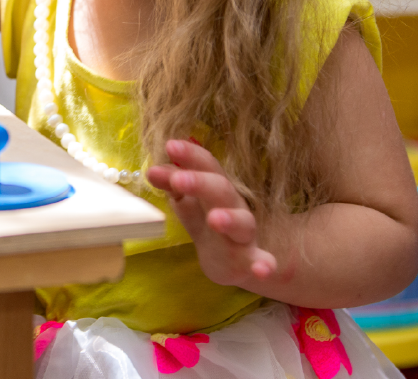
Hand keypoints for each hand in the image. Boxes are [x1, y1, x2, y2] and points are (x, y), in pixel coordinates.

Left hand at [147, 139, 277, 286]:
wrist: (231, 260)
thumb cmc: (206, 221)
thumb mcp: (187, 201)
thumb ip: (171, 185)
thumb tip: (152, 170)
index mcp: (216, 187)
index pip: (207, 165)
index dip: (190, 155)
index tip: (170, 145)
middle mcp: (233, 206)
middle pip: (221, 190)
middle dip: (201, 183)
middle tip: (179, 179)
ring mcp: (244, 234)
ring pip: (243, 223)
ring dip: (230, 219)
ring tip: (214, 218)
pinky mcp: (251, 261)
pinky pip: (263, 262)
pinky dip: (265, 265)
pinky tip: (262, 271)